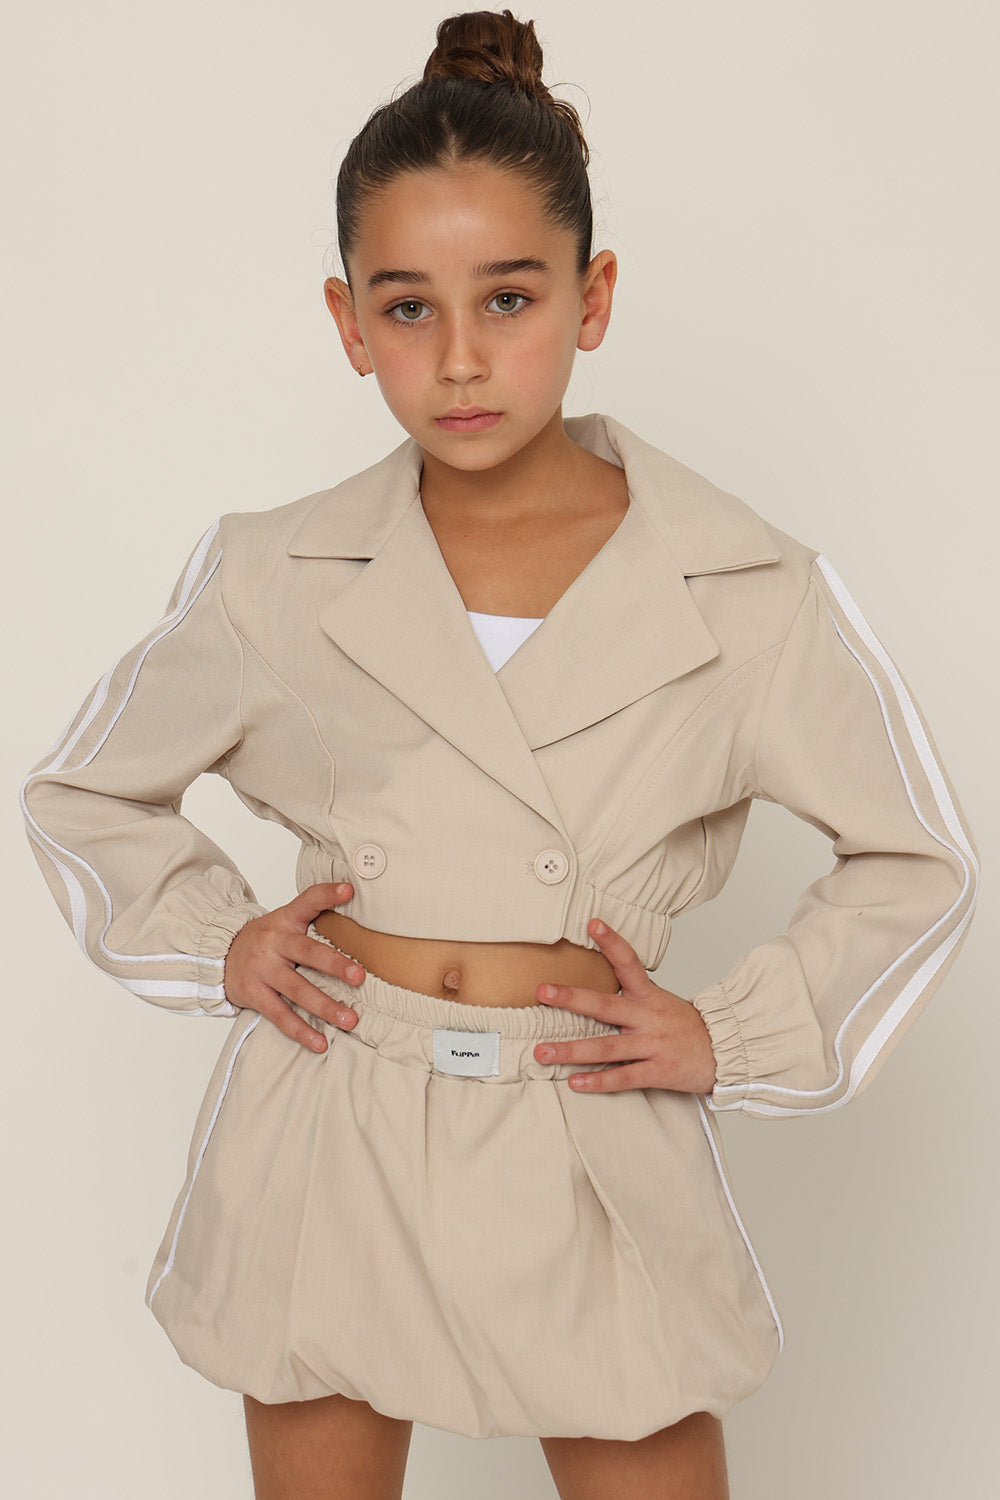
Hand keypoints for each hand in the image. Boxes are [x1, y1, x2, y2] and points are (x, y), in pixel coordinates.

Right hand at [224, 883, 365, 1051]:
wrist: (221, 954)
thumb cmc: (267, 939)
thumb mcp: (286, 920)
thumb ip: (316, 914)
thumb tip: (357, 909)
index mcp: (286, 920)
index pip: (308, 901)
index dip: (327, 894)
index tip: (349, 890)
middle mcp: (274, 942)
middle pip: (307, 952)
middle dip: (334, 965)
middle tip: (360, 976)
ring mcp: (262, 969)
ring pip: (296, 990)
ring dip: (325, 1006)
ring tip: (350, 1020)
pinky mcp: (254, 993)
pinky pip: (280, 1015)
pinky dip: (301, 1030)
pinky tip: (320, 1042)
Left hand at [532, 918, 716, 1093]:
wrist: (726, 1052)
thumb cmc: (687, 1027)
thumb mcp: (661, 1001)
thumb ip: (631, 995)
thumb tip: (594, 986)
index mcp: (649, 996)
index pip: (629, 962)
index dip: (611, 942)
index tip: (592, 923)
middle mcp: (648, 1017)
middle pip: (605, 1005)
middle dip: (572, 998)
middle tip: (543, 991)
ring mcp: (652, 1045)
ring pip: (606, 1046)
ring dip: (571, 1050)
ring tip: (542, 1050)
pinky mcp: (657, 1072)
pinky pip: (623, 1077)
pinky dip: (597, 1081)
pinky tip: (574, 1082)